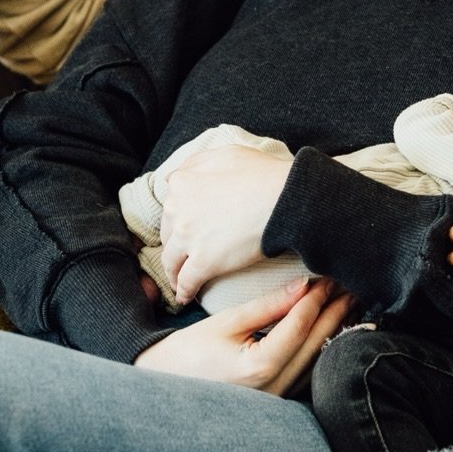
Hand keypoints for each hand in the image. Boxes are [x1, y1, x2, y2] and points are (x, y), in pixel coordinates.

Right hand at [133, 278, 351, 394]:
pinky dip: (320, 349)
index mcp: (258, 368)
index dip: (316, 299)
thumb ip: (267, 306)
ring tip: (348, 304)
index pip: (298, 326)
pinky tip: (332, 331)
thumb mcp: (225, 322)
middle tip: (351, 286)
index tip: (328, 277)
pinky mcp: (277, 401)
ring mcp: (277, 400)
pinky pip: (307, 373)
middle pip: (315, 344)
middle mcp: (273, 389)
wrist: (164, 386)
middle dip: (334, 313)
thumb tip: (302, 286)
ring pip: (316, 361)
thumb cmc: (188, 352)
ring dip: (333, 331)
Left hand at [159, 146, 291, 305]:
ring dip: (173, 273)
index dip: (179, 220)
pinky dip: (183, 291)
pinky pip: (186, 282)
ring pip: (171, 261)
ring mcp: (188, 237)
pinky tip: (185, 298)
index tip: (184, 230)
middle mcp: (177, 209)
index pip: (171, 206)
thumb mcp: (225, 154)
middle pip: (168, 234)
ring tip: (178, 281)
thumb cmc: (262, 174)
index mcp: (182, 183)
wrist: (284, 198)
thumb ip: (197, 163)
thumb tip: (177, 175)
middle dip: (174, 246)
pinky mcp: (203, 262)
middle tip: (181, 256)